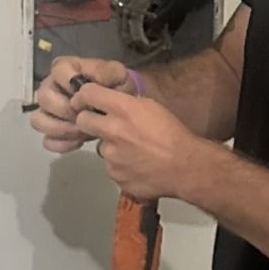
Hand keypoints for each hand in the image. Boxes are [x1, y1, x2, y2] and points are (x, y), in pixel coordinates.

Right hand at [29, 56, 128, 153]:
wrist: (119, 107)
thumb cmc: (115, 86)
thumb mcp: (117, 74)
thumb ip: (107, 72)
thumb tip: (94, 81)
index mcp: (65, 69)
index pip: (57, 71)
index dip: (70, 84)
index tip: (85, 95)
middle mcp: (51, 87)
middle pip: (44, 98)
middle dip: (66, 111)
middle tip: (85, 117)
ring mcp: (48, 110)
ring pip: (39, 120)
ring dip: (61, 129)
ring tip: (83, 132)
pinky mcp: (51, 130)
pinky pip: (47, 140)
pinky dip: (62, 143)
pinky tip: (79, 142)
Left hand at [74, 83, 200, 201]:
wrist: (186, 168)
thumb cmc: (173, 133)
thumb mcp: (152, 107)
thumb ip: (127, 104)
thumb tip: (110, 102)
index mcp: (123, 109)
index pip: (87, 93)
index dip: (85, 96)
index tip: (87, 100)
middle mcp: (112, 131)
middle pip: (82, 120)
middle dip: (89, 121)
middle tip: (103, 125)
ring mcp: (111, 156)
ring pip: (100, 148)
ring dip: (111, 148)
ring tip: (133, 152)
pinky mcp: (115, 176)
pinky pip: (111, 167)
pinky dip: (121, 166)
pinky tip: (138, 166)